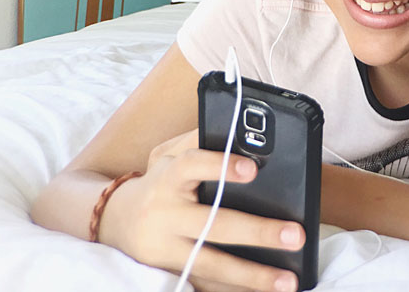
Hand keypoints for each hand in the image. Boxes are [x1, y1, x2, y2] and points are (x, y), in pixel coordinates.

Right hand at [98, 129, 304, 291]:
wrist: (112, 221)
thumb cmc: (159, 182)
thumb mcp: (169, 155)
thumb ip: (201, 141)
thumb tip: (242, 133)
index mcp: (168, 177)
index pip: (192, 166)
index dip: (220, 166)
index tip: (252, 169)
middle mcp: (164, 214)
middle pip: (213, 225)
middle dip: (257, 232)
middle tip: (295, 235)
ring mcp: (165, 249)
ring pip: (212, 264)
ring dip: (253, 275)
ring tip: (289, 281)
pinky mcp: (169, 273)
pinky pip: (206, 285)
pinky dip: (235, 291)